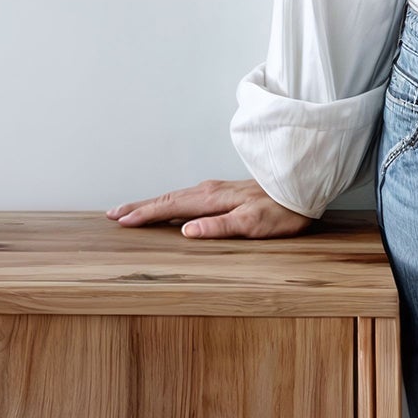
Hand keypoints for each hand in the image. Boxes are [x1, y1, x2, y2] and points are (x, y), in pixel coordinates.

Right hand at [106, 177, 316, 237]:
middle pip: (167, 198)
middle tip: (114, 214)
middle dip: (139, 206)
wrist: (303, 187)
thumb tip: (186, 231)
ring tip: (133, 210)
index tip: (122, 221)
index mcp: (212, 199)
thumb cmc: (282, 210)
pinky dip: (169, 201)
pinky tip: (170, 206)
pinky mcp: (224, 192)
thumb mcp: (253, 224)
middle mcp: (209, 190)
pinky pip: (187, 196)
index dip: (144, 215)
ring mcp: (216, 189)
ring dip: (152, 203)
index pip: (170, 207)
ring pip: (175, 196)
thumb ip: (219, 227)